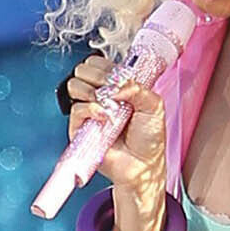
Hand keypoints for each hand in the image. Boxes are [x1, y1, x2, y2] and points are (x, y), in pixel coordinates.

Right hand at [64, 54, 167, 230]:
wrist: (143, 166)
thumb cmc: (149, 140)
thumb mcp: (154, 106)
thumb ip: (138, 87)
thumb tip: (118, 82)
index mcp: (116, 88)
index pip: (100, 64)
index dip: (107, 66)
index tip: (119, 77)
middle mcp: (100, 97)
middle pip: (84, 70)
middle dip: (98, 76)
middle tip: (113, 90)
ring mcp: (89, 112)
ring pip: (75, 85)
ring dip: (92, 90)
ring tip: (107, 104)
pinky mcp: (80, 128)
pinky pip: (76, 109)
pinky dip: (90, 109)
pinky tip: (103, 116)